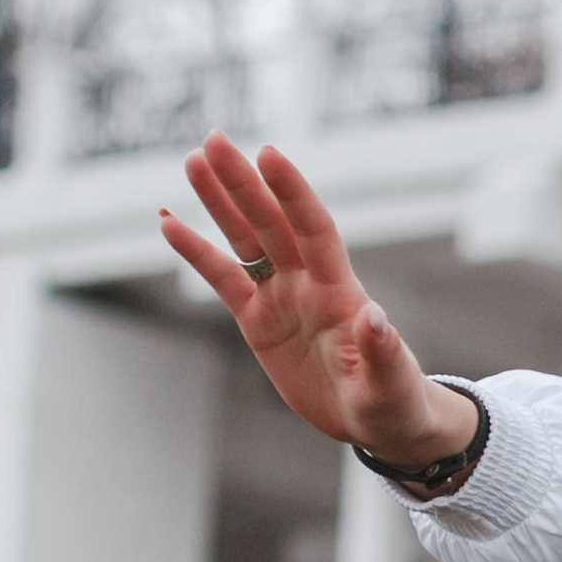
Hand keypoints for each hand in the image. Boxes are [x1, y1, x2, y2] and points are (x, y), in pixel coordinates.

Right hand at [160, 136, 478, 468]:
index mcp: (341, 292)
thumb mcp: (389, 384)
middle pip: (271, 223)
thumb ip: (383, 351)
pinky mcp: (259, 321)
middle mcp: (308, 284)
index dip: (293, 193)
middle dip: (243, 183)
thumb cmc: (393, 402)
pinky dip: (197, 253)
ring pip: (245, 240)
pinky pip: (223, 280)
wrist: (377, 421)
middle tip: (213, 139)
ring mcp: (282, 298)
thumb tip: (375, 316)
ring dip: (220, 203)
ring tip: (194, 161)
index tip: (269, 154)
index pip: (314, 229)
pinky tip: (169, 223)